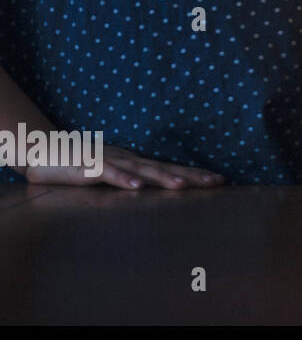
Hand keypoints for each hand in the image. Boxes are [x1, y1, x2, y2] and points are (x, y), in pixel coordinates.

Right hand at [19, 145, 223, 188]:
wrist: (44, 149)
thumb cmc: (80, 163)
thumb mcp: (113, 172)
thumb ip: (132, 179)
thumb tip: (155, 189)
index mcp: (135, 163)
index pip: (170, 168)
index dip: (194, 174)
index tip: (219, 180)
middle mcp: (128, 160)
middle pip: (163, 168)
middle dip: (191, 176)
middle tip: (216, 182)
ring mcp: (110, 162)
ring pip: (140, 170)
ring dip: (162, 177)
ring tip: (182, 186)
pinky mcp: (88, 168)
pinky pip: (108, 174)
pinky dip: (122, 180)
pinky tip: (136, 187)